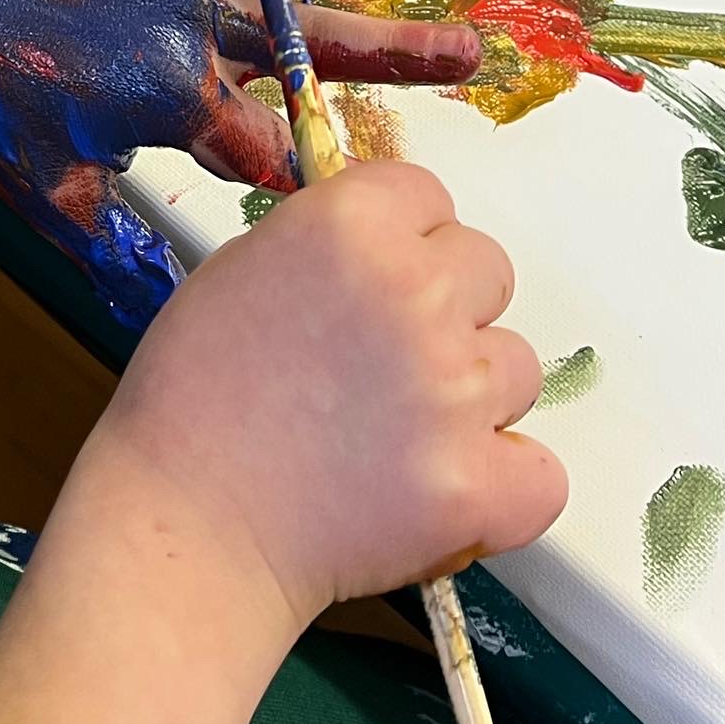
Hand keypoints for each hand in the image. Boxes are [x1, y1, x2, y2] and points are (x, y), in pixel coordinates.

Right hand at [87, 161, 567, 623]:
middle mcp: (414, 288)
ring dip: (471, 397)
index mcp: (350, 223)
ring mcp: (454, 387)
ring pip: (517, 367)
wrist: (182, 527)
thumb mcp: (240, 273)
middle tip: (385, 364)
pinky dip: (504, 488)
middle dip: (449, 308)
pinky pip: (542, 473)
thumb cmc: (190, 399)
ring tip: (393, 439)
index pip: (429, 195)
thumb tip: (386, 251)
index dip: (405, 240)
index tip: (375, 283)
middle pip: (488, 268)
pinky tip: (444, 491)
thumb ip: (328, 245)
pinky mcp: (475, 481)